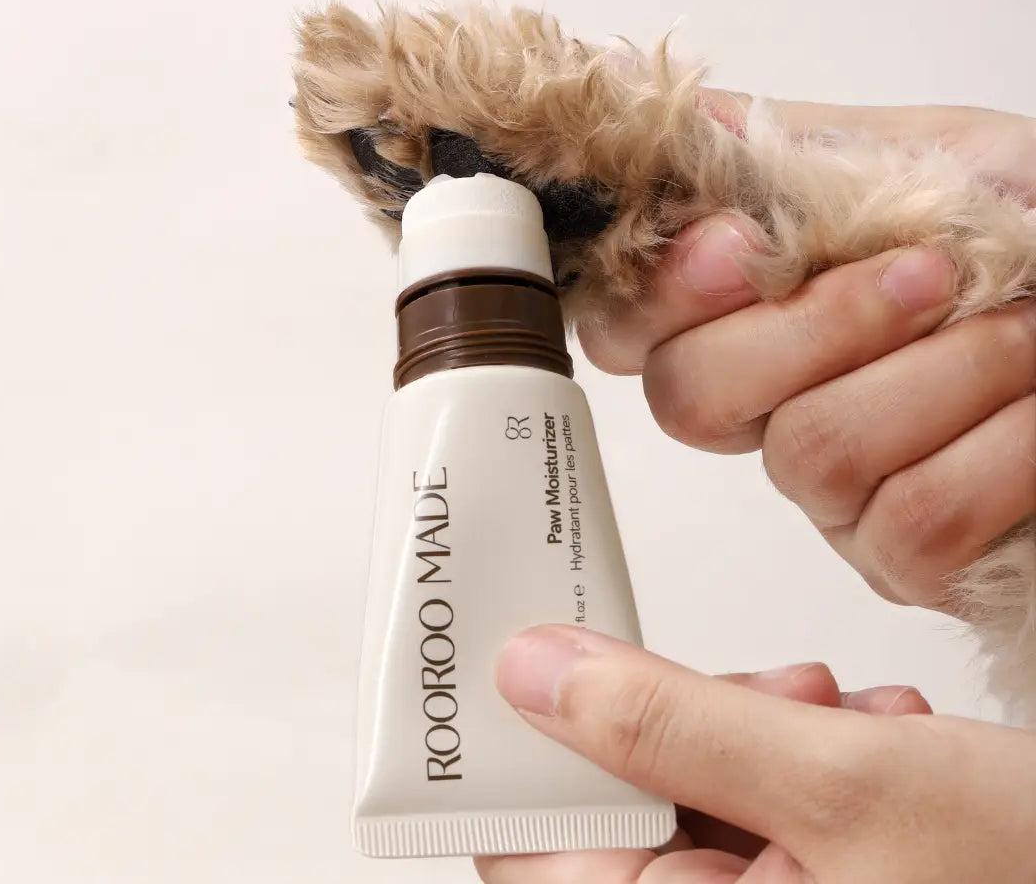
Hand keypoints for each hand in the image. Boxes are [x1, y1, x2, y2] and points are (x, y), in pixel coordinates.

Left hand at [476, 626, 1035, 882]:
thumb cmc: (1030, 876)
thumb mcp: (839, 782)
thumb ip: (668, 723)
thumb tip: (534, 673)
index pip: (537, 851)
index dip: (540, 746)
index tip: (557, 658)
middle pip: (629, 812)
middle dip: (692, 727)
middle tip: (768, 694)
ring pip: (702, 795)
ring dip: (767, 733)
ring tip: (853, 718)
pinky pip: (764, 812)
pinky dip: (810, 760)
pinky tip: (879, 742)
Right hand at [579, 98, 1035, 607]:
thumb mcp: (924, 156)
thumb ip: (793, 151)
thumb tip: (665, 113)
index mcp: (754, 311)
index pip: (627, 326)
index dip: (662, 294)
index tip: (742, 241)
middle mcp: (772, 407)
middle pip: (689, 397)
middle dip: (815, 326)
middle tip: (927, 273)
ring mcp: (833, 494)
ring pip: (808, 453)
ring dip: (939, 373)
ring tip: (1027, 330)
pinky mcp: (906, 562)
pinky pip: (910, 521)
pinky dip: (998, 448)